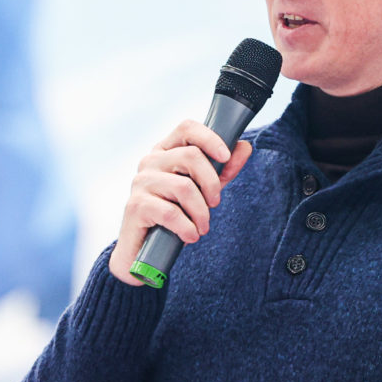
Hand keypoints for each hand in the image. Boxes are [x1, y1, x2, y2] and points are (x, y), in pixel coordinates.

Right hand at [108, 121, 253, 284]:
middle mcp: (150, 162)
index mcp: (165, 152)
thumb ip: (222, 171)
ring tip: (202, 228)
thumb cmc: (173, 217)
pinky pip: (171, 213)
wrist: (142, 252)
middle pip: (191, 156)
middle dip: (212, 183)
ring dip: (201, 212)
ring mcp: (141, 183)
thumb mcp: (202, 191)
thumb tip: (245, 147)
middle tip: (214, 204)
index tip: (226, 156)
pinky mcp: (136, 206)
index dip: (210, 138)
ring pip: (184, 187)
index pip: (187, 128)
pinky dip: (188, 228)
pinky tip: (190, 236)